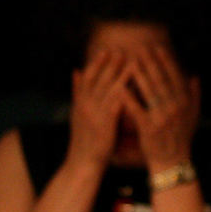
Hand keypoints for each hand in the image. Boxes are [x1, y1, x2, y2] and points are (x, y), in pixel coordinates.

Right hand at [68, 49, 130, 167]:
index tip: (107, 49)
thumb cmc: (84, 140)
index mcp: (79, 102)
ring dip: (120, 74)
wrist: (82, 163)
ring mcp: (94, 114)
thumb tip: (75, 70)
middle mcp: (85, 105)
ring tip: (131, 61)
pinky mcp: (104, 125)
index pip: (88, 77)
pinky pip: (116, 105)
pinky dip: (124, 94)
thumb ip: (78, 92)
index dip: (97, 63)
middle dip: (110, 63)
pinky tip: (134, 86)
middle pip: (98, 79)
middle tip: (121, 49)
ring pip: (108, 89)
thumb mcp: (78, 114)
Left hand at [122, 46, 200, 172]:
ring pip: (149, 92)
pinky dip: (128, 97)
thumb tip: (194, 77)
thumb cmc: (181, 138)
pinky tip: (120, 86)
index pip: (174, 77)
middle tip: (140, 48)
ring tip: (130, 61)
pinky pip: (137, 109)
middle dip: (150, 63)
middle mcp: (175, 109)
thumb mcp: (193, 116)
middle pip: (161, 81)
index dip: (165, 61)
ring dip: (139, 75)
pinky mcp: (148, 127)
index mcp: (185, 103)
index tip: (157, 48)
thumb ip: (195, 96)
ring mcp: (162, 118)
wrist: (173, 161)